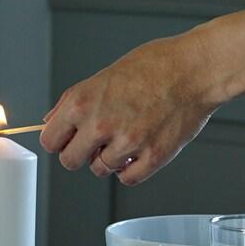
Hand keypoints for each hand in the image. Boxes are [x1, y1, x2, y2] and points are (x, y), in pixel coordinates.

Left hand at [40, 10, 244, 184]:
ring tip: (126, 138)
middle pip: (70, 161)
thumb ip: (74, 101)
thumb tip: (51, 121)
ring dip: (109, 159)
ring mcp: (127, 144)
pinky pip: (127, 179)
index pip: (49, 140)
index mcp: (82, 102)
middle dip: (80, 153)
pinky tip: (138, 151)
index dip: (59, 139)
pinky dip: (131, 169)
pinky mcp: (152, 157)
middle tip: (96, 142)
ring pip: (100, 170)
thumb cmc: (154, 66)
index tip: (68, 138)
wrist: (194, 69)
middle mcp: (100, 125)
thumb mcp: (103, 76)